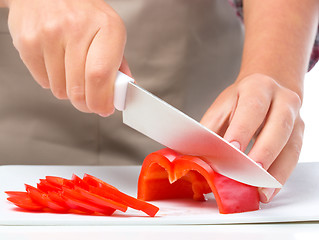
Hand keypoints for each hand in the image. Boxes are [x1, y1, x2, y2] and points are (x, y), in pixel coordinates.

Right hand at [6, 0, 130, 115]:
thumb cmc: (83, 12)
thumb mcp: (109, 30)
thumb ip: (118, 63)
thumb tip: (122, 91)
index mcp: (106, 27)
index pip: (100, 76)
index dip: (102, 100)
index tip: (104, 109)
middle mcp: (76, 28)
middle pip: (79, 88)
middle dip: (86, 103)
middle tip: (89, 99)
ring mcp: (49, 34)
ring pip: (61, 90)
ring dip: (68, 90)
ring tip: (71, 70)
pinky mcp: (28, 42)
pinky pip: (43, 82)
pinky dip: (52, 80)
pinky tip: (56, 63)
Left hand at [200, 73, 303, 202]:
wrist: (268, 89)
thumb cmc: (241, 100)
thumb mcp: (223, 107)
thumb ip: (210, 129)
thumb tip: (193, 154)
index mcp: (258, 88)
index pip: (252, 107)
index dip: (242, 129)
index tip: (231, 149)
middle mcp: (282, 100)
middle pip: (278, 126)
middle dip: (263, 152)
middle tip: (249, 174)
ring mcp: (295, 118)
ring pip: (290, 146)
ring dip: (275, 172)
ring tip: (260, 192)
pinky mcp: (299, 135)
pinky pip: (293, 158)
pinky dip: (280, 176)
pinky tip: (269, 190)